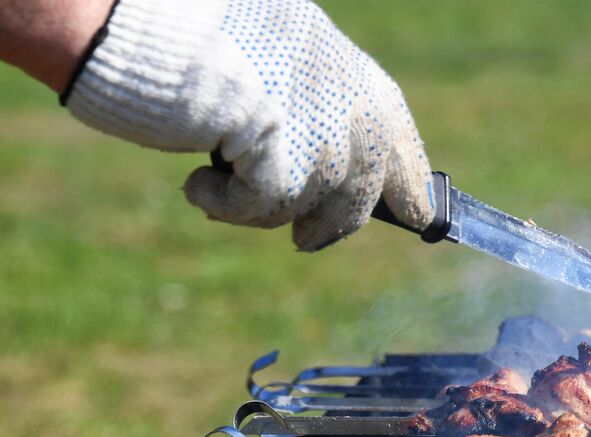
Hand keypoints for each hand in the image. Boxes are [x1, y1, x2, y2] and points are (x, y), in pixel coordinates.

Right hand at [62, 0, 431, 249]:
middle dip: (335, 223)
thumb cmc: (203, 31)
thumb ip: (316, 102)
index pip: (400, 142)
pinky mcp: (280, 163)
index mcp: (356, 74)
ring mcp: (321, 137)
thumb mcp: (284, 59)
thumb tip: (339, 171)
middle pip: (365, 191)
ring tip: (217, 186)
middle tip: (306, 240)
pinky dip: (223, 204)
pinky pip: (262, 211)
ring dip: (262, 208)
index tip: (417, 217)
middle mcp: (351, 106)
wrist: (152, 18)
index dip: (409, 186)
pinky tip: (195, 183)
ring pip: (311, 207)